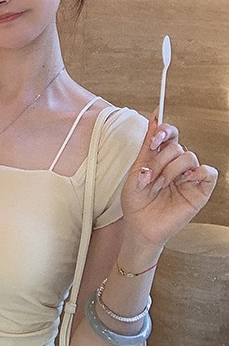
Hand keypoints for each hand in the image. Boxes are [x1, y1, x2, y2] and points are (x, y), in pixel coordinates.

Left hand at [120, 115, 217, 248]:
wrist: (139, 226)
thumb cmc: (136, 201)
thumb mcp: (136, 170)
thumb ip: (147, 146)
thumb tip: (154, 118)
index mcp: (160, 157)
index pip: (170, 134)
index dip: (164, 130)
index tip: (155, 136)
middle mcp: (176, 165)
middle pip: (176, 146)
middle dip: (160, 159)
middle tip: (149, 175)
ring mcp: (188, 178)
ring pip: (189, 156)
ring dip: (171, 169)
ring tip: (160, 184)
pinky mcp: (199, 192)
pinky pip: (208, 173)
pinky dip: (198, 172)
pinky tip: (184, 181)